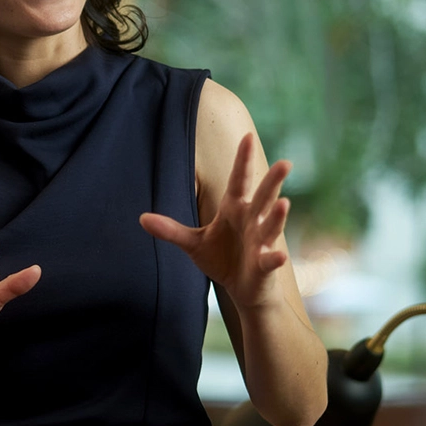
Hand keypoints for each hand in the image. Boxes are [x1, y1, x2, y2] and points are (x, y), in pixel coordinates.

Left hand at [140, 133, 290, 309]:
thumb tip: (141, 218)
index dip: (242, 160)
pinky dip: (274, 259)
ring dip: (276, 217)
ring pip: (270, 226)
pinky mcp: (265, 266)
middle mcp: (252, 221)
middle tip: (285, 163)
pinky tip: (280, 256)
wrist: (241, 288)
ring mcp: (261, 243)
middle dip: (273, 181)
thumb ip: (171, 230)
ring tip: (283, 203)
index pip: (239, 181)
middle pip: (262, 198)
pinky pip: (269, 261)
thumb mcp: (193, 242)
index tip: (247, 136)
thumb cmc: (222, 259)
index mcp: (235, 209)